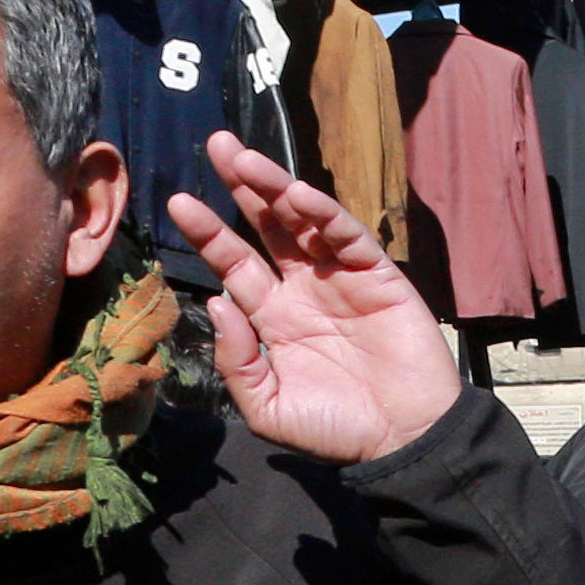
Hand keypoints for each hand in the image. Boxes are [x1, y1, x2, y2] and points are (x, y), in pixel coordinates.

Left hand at [165, 131, 463, 461]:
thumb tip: (217, 303)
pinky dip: (324, 213)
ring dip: (275, 187)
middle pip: (265, 227)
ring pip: (302, 221)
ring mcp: (340, 279)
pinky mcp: (377, 276)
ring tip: (245, 159)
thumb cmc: (338, 431)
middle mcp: (303, 290)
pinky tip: (297, 195)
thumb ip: (238, 362)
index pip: (235, 264)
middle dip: (241, 187)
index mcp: (275, 319)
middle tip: (216, 145)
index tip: (179, 202)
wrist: (404, 439)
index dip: (209, 233)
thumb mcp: (269, 408)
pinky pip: (347, 236)